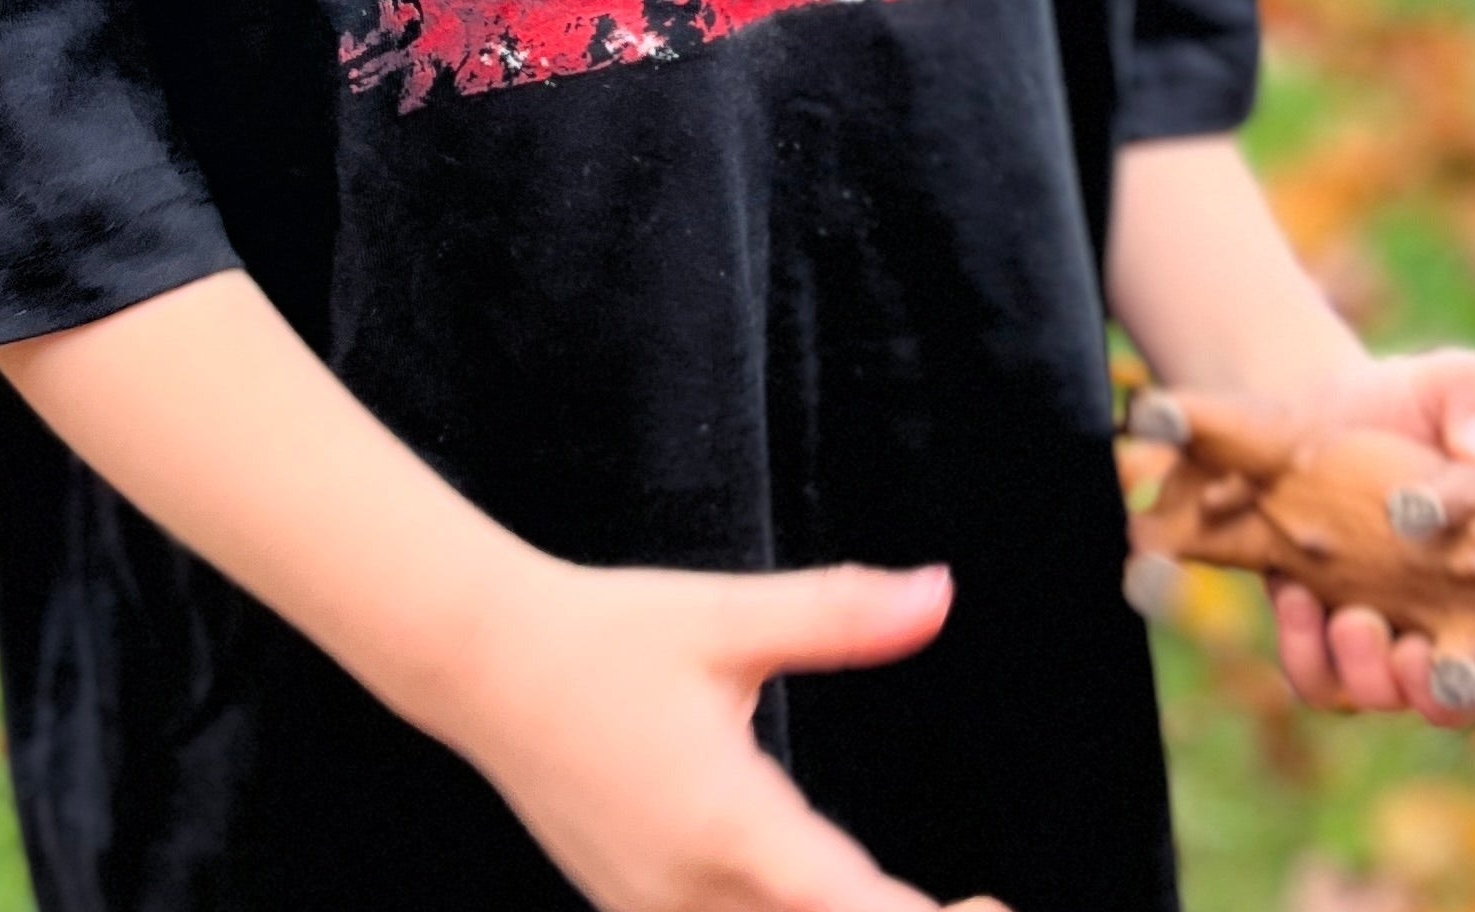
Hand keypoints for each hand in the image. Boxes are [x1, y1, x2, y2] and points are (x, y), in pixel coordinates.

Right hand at [433, 556, 1008, 911]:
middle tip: (979, 900)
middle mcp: (690, 895)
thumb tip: (939, 594)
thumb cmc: (605, 635)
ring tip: (918, 900)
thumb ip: (838, 614)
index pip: (853, 911)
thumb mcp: (725, 616)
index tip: (992, 904)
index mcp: (727, 826)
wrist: (483, 664)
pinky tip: (817, 896)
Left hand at [1266, 349, 1474, 729]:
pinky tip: (1296, 594)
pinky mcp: (1321, 633)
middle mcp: (1456, 628)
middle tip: (1417, 653)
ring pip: (1387, 696)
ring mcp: (1388, 637)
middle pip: (1463, 702)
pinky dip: (1306, 652)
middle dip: (1444, 696)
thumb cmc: (1415, 403)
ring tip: (1349, 616)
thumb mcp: (1457, 384)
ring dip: (1369, 674)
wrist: (1325, 409)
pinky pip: (1318, 678)